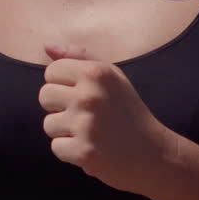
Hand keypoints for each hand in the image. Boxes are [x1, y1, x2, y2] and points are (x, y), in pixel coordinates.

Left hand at [38, 43, 169, 193]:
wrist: (154, 153)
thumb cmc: (128, 112)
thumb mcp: (112, 76)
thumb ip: (79, 58)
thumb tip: (46, 46)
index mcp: (96, 73)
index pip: (51, 72)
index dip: (63, 86)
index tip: (82, 96)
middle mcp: (90, 96)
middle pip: (45, 96)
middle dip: (60, 108)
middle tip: (86, 117)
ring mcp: (86, 125)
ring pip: (48, 124)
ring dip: (66, 131)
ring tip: (91, 133)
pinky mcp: (84, 152)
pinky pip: (56, 147)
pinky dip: (71, 152)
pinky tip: (92, 149)